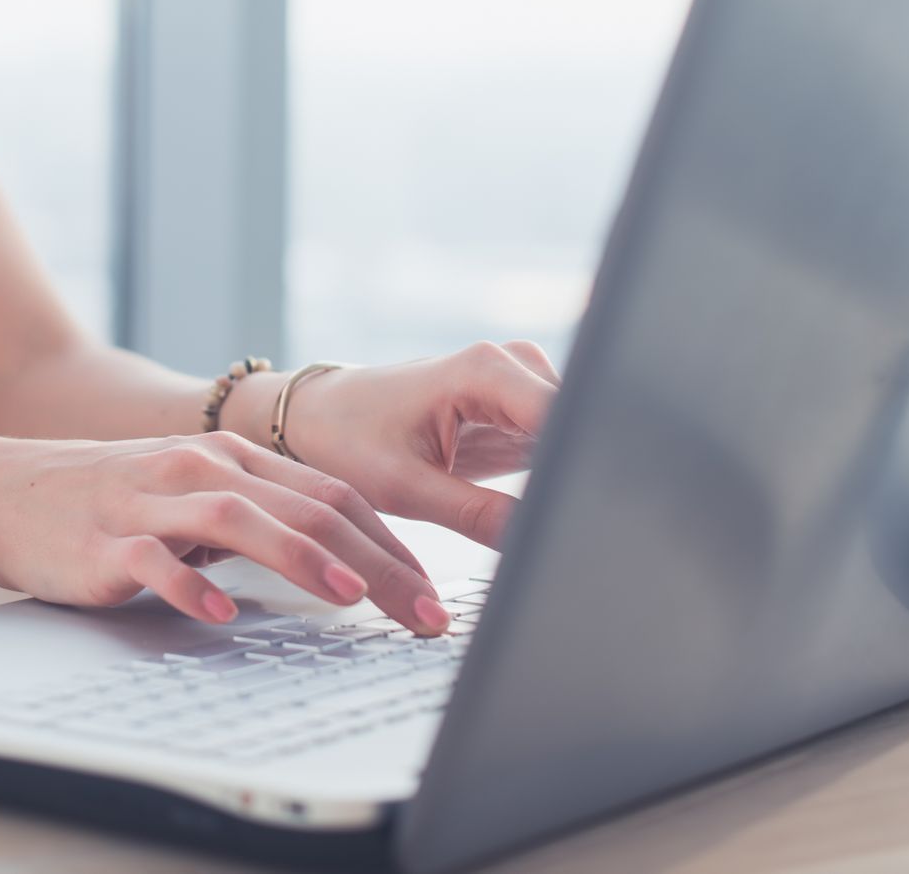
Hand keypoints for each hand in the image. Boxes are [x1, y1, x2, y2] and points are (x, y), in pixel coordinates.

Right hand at [0, 431, 452, 633]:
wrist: (1, 492)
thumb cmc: (108, 504)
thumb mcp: (193, 499)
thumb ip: (259, 520)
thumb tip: (345, 562)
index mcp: (231, 460)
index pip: (332, 496)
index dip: (392, 543)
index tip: (435, 594)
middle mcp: (199, 470)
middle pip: (305, 509)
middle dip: (376, 564)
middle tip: (424, 613)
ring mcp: (151, 503)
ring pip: (240, 521)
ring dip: (301, 558)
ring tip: (349, 596)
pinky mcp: (104, 541)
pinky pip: (153, 563)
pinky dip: (191, 585)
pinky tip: (222, 613)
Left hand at [263, 341, 560, 550]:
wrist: (322, 418)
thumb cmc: (350, 440)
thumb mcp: (409, 489)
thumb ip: (480, 516)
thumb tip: (539, 541)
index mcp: (486, 369)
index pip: (568, 417)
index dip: (585, 467)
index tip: (587, 514)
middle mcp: (512, 366)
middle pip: (581, 423)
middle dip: (580, 475)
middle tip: (573, 532)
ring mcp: (520, 385)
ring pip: (576, 436)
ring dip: (569, 477)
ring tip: (550, 521)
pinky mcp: (520, 410)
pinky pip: (558, 445)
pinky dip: (555, 477)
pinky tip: (539, 504)